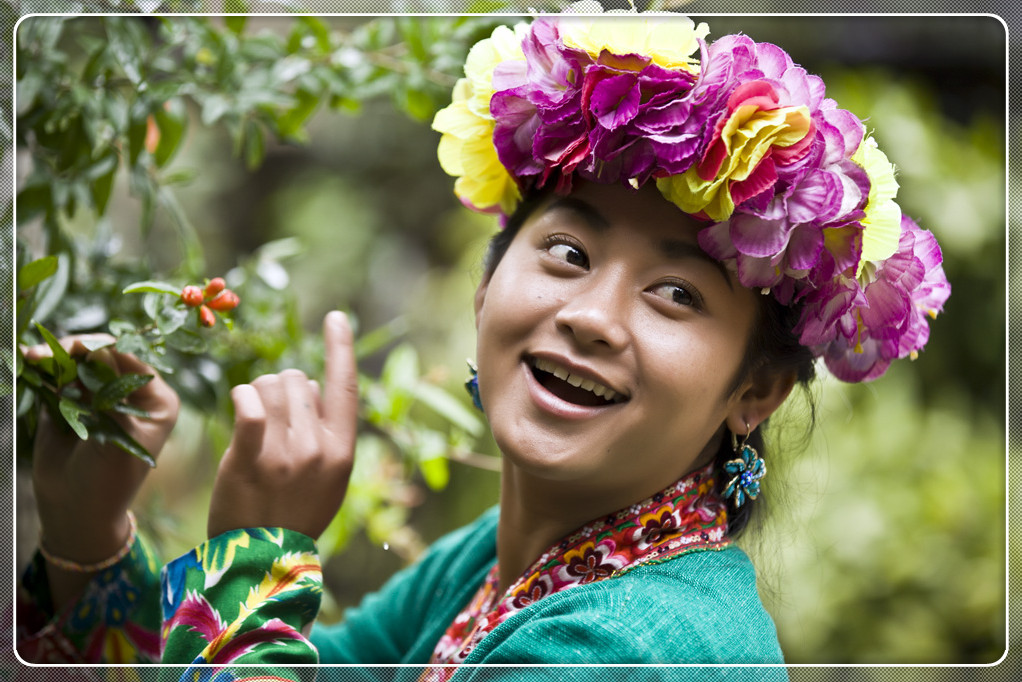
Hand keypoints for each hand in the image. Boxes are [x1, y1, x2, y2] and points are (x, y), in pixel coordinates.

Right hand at [26, 335, 179, 564]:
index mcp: (155, 401)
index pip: (130, 362)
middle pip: (102, 357)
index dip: (100, 349)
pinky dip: (43, 370)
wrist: (77, 511)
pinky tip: (28, 361)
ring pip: (77, 364)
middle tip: (40, 354)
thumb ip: (109, 393)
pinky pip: (58, 379)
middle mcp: (130, 393)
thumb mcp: (116, 437)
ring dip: (54, 357)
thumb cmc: (108, 480)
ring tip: (32, 357)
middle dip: (72, 350)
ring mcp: (100, 396)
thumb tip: (100, 350)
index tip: (72, 347)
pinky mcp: (71, 403)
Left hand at [207, 311, 358, 539]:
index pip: (345, 385)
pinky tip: (240, 405)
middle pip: (296, 380)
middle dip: (279, 389)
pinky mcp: (250, 458)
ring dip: (255, 395)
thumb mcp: (328, 477)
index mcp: (342, 449)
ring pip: (268, 388)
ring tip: (251, 426)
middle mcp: (318, 447)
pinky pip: (247, 404)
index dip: (340, 347)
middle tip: (268, 420)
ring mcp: (285, 454)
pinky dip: (242, 398)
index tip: (335, 317)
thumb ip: (325, 432)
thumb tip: (306, 382)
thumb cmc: (293, 512)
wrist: (262, 559)